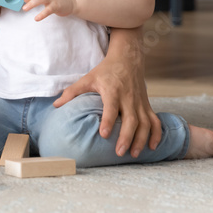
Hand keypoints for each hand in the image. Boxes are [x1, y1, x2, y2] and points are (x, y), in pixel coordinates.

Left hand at [53, 29, 160, 156]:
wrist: (128, 58)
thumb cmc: (105, 70)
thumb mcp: (87, 78)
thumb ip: (72, 92)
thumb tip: (55, 106)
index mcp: (112, 90)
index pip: (111, 107)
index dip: (108, 121)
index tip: (103, 135)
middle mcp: (128, 97)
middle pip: (131, 120)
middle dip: (126, 137)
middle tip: (119, 152)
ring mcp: (140, 102)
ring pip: (145, 123)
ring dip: (141, 139)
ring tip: (134, 154)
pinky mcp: (147, 105)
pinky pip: (155, 121)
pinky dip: (156, 134)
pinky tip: (152, 147)